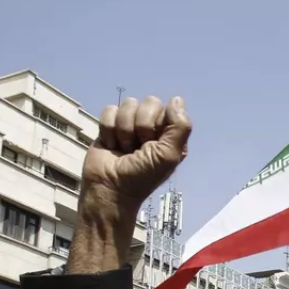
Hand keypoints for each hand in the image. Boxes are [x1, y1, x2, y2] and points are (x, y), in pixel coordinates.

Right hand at [69, 96, 191, 273]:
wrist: (110, 190)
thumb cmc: (141, 177)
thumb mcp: (168, 155)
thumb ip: (180, 127)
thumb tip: (177, 99)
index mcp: (170, 133)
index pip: (168, 108)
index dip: (157, 125)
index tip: (152, 144)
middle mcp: (152, 127)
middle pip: (148, 102)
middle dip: (140, 127)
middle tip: (138, 148)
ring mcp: (131, 124)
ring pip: (128, 105)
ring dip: (124, 130)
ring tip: (124, 149)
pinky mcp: (110, 126)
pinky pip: (109, 110)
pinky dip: (108, 130)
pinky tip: (112, 146)